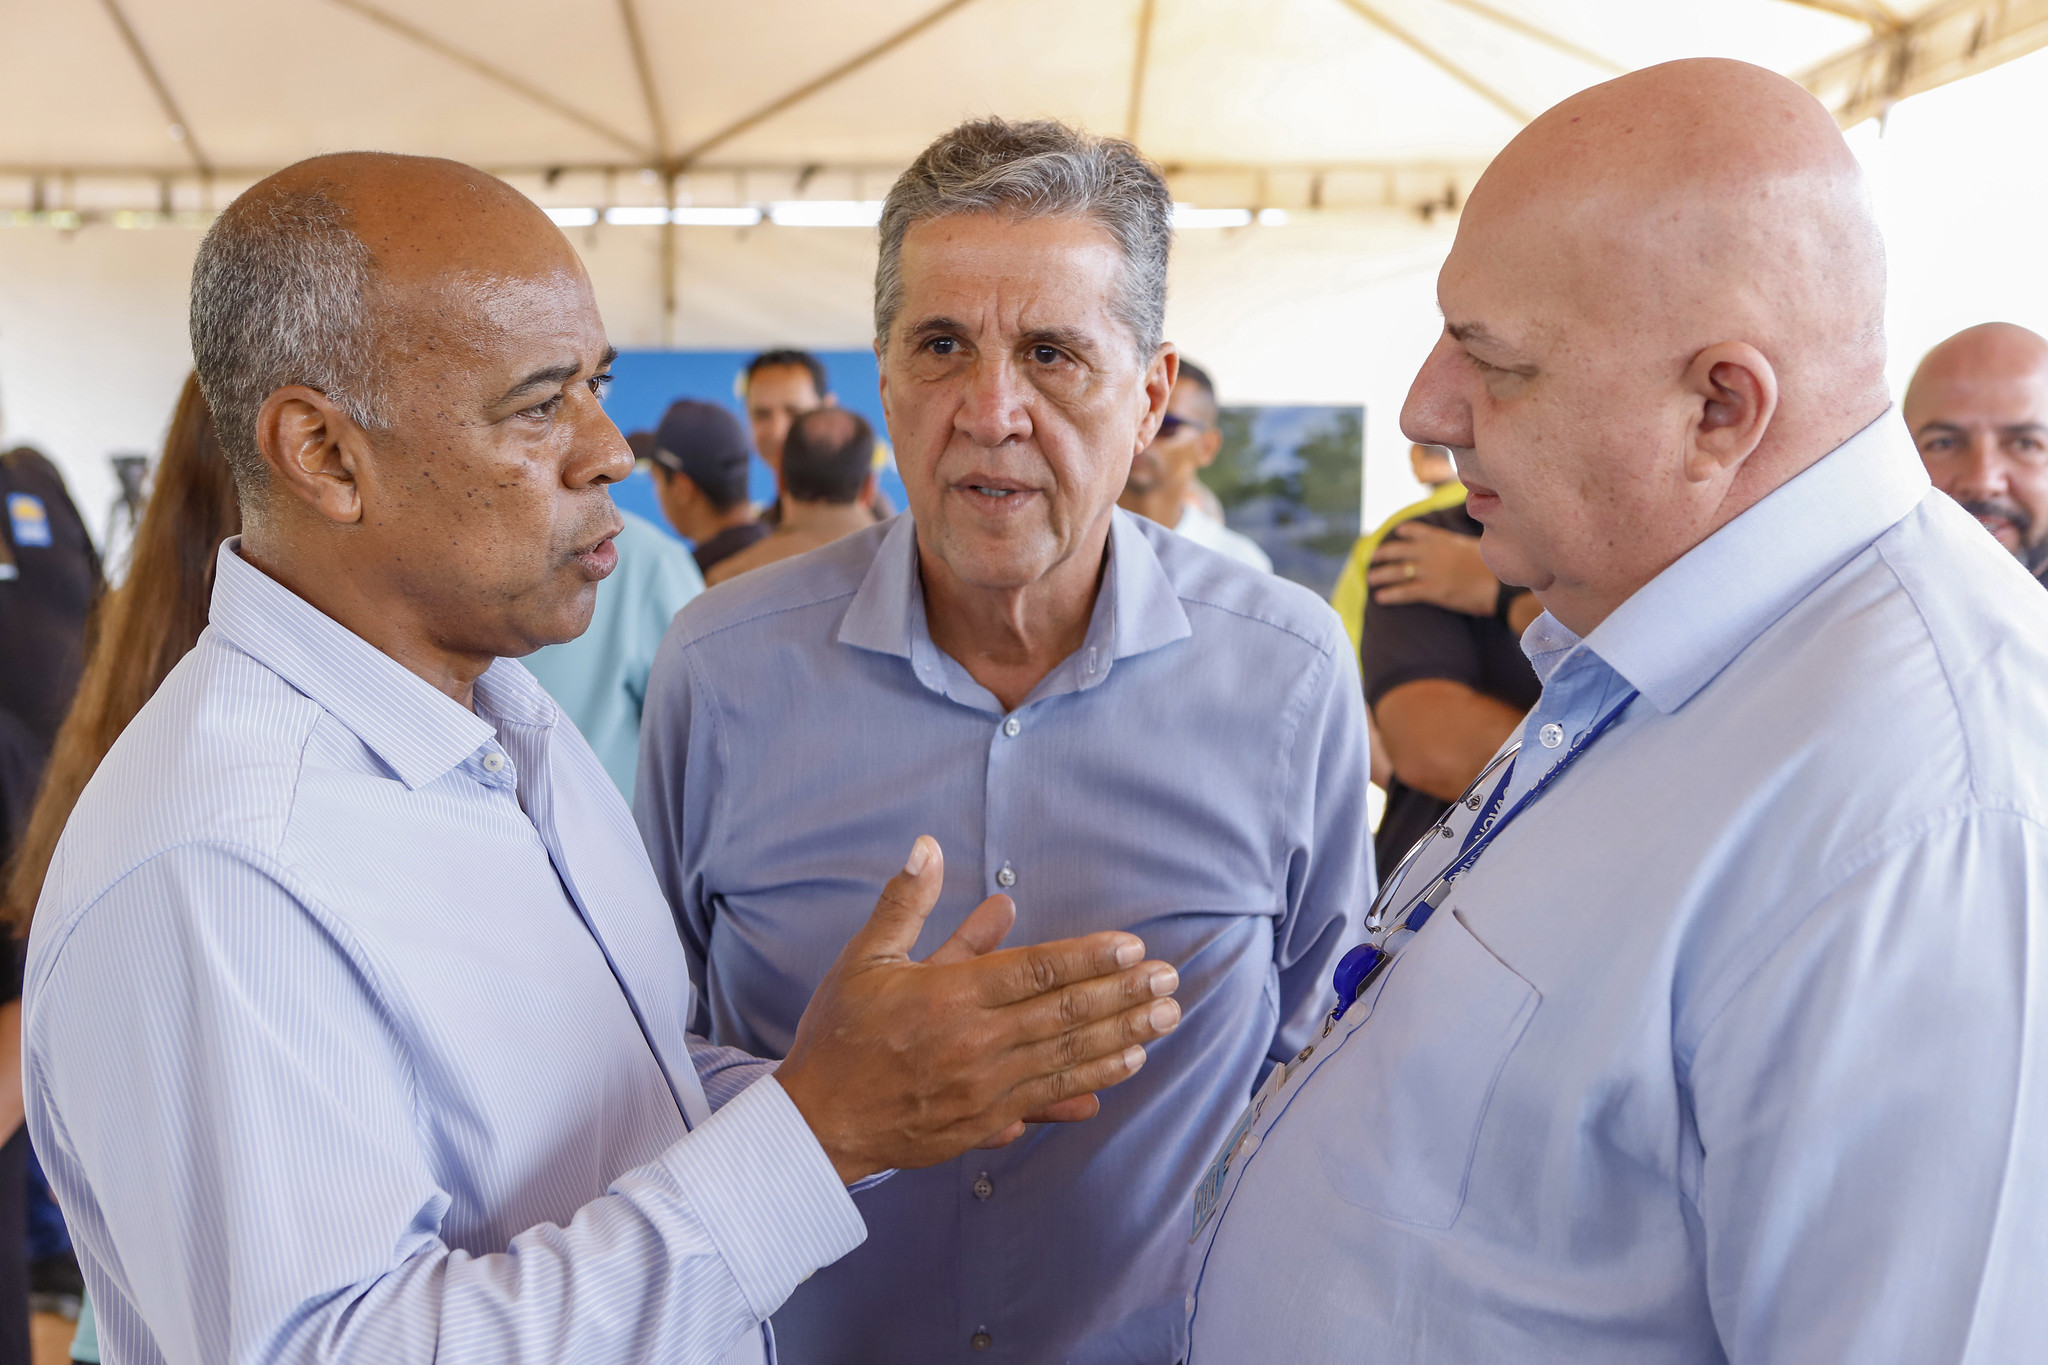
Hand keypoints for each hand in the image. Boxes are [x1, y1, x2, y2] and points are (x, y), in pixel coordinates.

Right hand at [776, 836, 1181, 1183]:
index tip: (1132, 947)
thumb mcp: (866, 959)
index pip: (1034, 970)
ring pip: (1067, 1057)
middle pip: (1064, 1014)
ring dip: (1122, 1036)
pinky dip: (1090, 1082)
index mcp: (949, 996)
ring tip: (1165, 1018)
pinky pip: (1049, 1099)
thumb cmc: (840, 1035)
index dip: (1089, 957)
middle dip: (1124, 996)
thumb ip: (907, 903)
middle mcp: (975, 1043)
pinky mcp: (985, 1124)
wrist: (817, 1125)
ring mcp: (985, 1089)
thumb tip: (929, 847)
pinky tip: (1125, 1068)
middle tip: (1169, 980)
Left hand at [1367, 521, 1497, 616]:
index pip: (1419, 531)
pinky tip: (1380, 598)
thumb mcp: (1480, 547)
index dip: (1405, 531)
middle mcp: (1433, 553)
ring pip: (1397, 571)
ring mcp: (1431, 571)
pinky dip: (1390, 594)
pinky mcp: (1432, 590)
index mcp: (1445, 540)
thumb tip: (1464, 547)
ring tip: (1370, 580)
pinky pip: (1405, 592)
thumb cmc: (1495, 568)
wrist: (1500, 584)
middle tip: (1372, 558)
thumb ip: (1464, 546)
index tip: (1396, 532)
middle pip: (1400, 550)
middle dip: (1383, 554)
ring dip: (1381, 575)